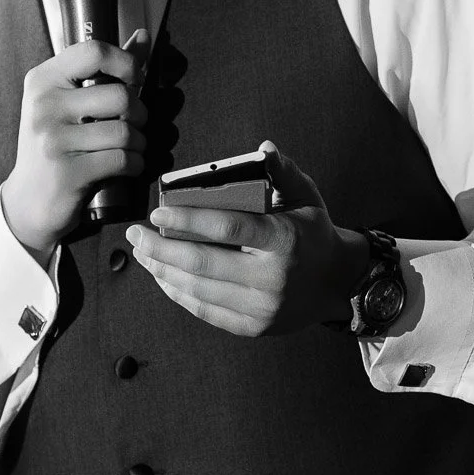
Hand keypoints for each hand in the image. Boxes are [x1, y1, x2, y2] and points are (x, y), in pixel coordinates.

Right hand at [2, 31, 149, 264]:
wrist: (29, 199)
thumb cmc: (55, 143)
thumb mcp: (69, 101)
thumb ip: (106, 68)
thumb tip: (143, 36)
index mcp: (43, 80)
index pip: (94, 52)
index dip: (126, 62)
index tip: (134, 78)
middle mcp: (44, 106)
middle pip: (120, 95)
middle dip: (139, 112)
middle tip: (134, 122)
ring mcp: (53, 140)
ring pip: (125, 132)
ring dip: (139, 142)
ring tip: (130, 147)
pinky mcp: (67, 172)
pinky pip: (122, 160)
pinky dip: (135, 164)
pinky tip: (127, 165)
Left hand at [125, 140, 369, 335]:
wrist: (337, 283)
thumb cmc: (313, 233)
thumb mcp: (306, 196)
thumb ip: (283, 171)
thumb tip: (263, 147)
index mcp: (283, 241)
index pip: (227, 229)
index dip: (187, 221)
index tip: (157, 213)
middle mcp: (272, 279)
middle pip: (204, 263)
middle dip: (161, 248)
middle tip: (135, 234)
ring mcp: (262, 308)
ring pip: (199, 290)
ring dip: (163, 271)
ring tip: (142, 253)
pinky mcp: (254, 327)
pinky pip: (206, 311)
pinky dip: (179, 293)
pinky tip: (163, 276)